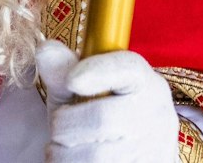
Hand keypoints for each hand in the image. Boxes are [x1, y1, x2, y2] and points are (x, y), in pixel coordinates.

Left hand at [37, 40, 178, 162]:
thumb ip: (62, 70)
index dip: (98, 72)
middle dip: (65, 126)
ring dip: (66, 154)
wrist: (131, 152)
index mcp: (144, 82)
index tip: (72, 80)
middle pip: (102, 118)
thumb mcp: (79, 90)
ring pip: (97, 155)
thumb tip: (46, 49)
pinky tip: (74, 161)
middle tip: (58, 128)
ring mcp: (154, 148)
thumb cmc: (98, 116)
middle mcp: (156, 113)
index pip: (128, 68)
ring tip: (63, 148)